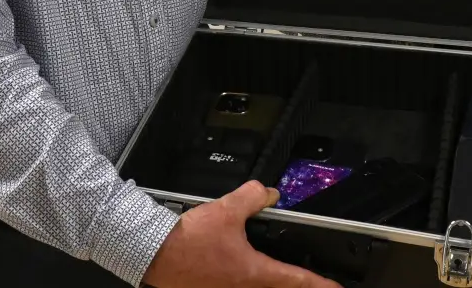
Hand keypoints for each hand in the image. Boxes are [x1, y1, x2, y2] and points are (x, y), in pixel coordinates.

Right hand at [141, 181, 342, 287]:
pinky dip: (250, 284)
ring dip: (273, 286)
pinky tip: (246, 276)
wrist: (153, 254)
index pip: (296, 280)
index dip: (319, 284)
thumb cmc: (186, 240)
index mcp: (253, 272)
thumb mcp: (226, 210)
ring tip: (284, 280)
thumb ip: (252, 197)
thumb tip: (268, 192)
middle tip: (313, 286)